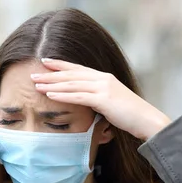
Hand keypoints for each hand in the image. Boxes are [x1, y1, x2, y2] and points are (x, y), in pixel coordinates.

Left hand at [32, 58, 170, 140]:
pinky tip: (50, 95)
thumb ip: (98, 100)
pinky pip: (78, 96)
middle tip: (33, 74)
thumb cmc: (131, 116)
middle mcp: (103, 79)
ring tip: (36, 85)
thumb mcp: (111, 104)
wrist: (148, 120)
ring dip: (52, 84)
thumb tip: (86, 104)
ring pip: (72, 84)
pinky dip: (63, 95)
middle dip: (51, 74)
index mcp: (104, 78)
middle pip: (71, 74)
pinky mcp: (104, 99)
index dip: (61, 65)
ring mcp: (104, 88)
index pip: (78, 69)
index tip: (45, 62)